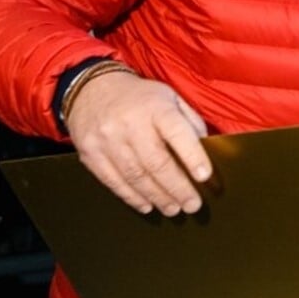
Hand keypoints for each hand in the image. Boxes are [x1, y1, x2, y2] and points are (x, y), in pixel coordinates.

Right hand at [65, 69, 211, 215]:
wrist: (92, 88)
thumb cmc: (141, 98)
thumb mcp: (171, 98)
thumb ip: (190, 123)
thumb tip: (208, 151)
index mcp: (156, 107)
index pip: (177, 133)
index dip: (193, 157)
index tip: (204, 177)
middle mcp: (130, 123)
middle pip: (156, 162)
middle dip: (177, 188)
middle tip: (192, 205)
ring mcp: (107, 140)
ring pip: (135, 176)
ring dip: (157, 197)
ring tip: (173, 209)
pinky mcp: (90, 153)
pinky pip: (113, 181)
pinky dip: (132, 197)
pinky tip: (147, 205)